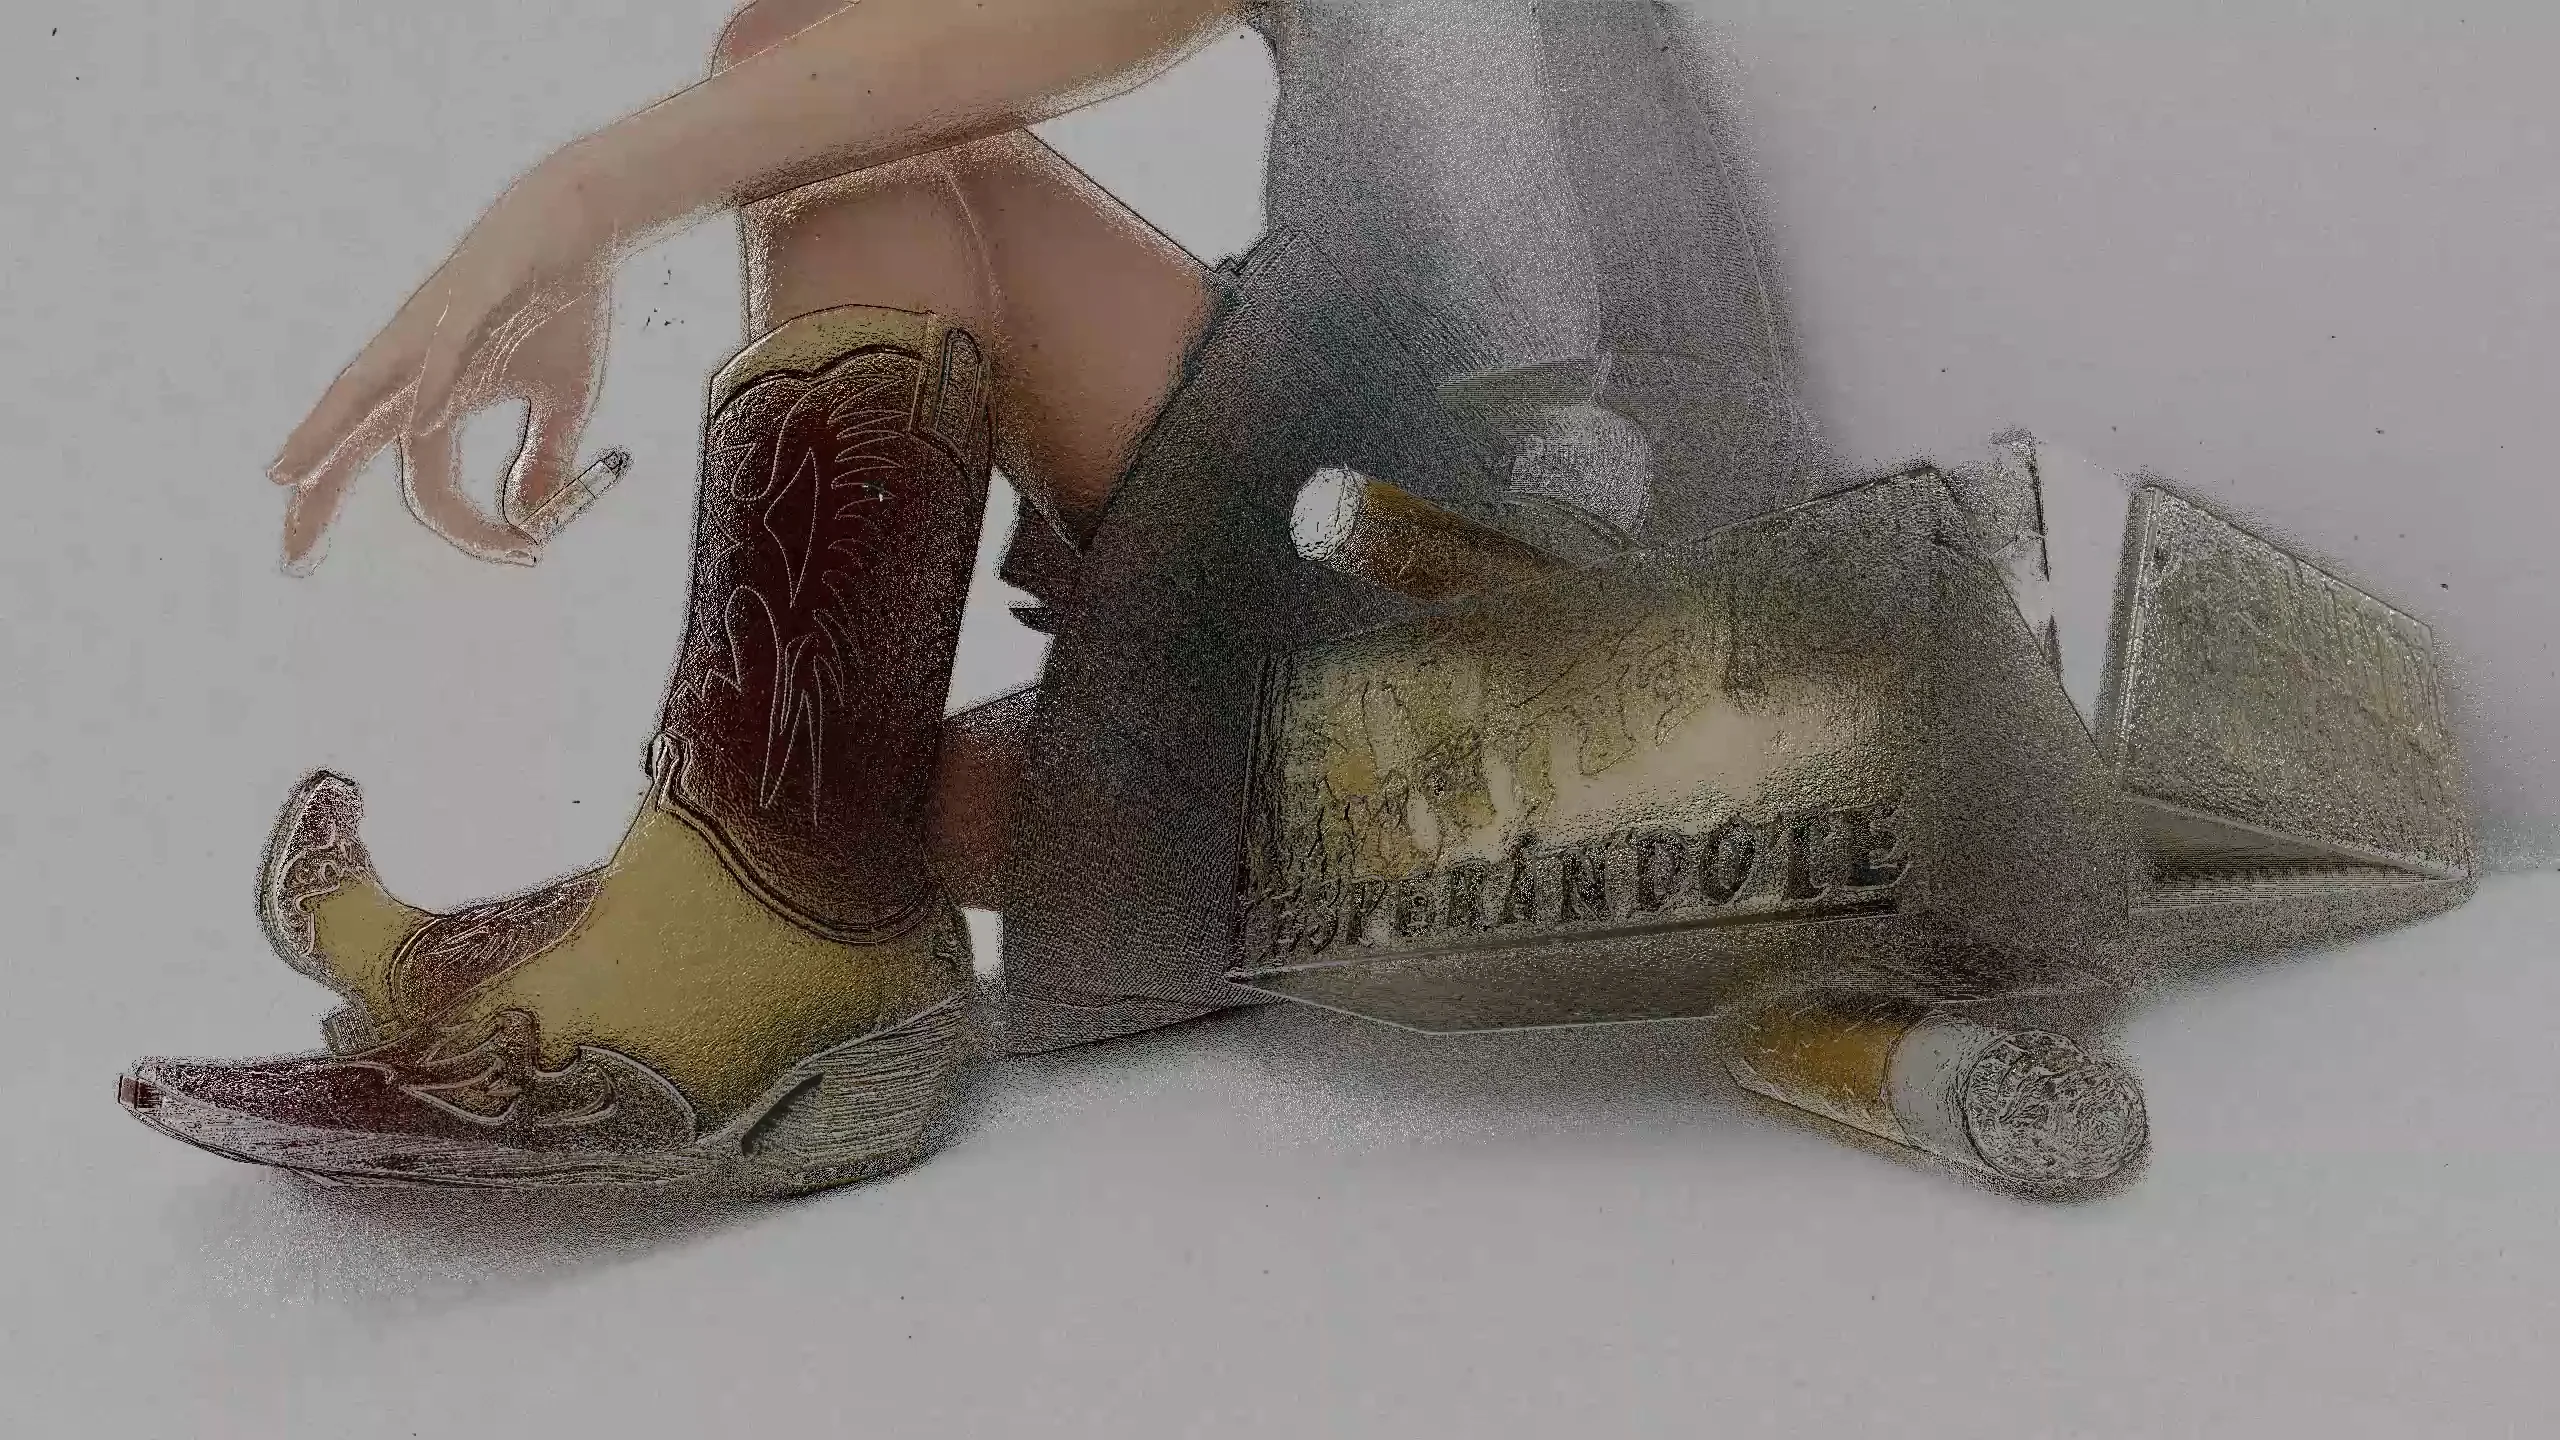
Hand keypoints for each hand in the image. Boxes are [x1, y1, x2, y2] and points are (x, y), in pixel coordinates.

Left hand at [269, 153, 615, 571]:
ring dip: (325, 434)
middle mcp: (413, 369)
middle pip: (350, 441)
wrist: (578, 223)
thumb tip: (532, 522)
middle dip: (317, 499)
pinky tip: (423, 420)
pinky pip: (444, 351)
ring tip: (285, 475)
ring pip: (364, 390)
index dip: (470, 531)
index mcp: (432, 398)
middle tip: (289, 560)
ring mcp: (433, 334)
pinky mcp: (469, 300)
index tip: (521, 552)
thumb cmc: (562, 308)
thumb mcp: (563, 401)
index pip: (430, 486)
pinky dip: (433, 389)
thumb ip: (544, 462)